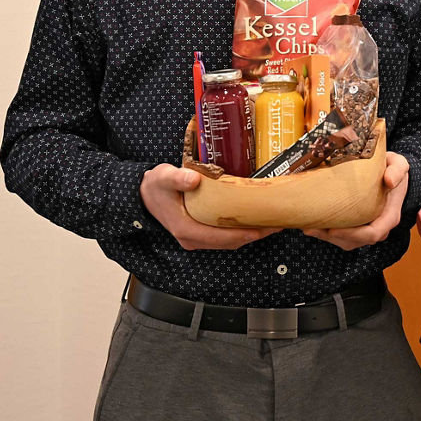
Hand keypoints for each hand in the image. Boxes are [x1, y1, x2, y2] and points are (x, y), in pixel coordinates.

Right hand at [140, 163, 279, 249]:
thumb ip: (178, 178)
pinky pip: (224, 236)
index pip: (221, 237)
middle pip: (230, 242)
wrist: (144, 195)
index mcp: (186, 230)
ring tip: (271, 223)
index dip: (244, 234)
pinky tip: (253, 221)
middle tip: (276, 224)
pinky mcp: (200, 233)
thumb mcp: (164, 177)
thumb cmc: (156, 187)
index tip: (263, 229)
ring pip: (229, 241)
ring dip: (250, 234)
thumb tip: (194, 179)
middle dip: (255, 235)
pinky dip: (240, 231)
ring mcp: (196, 238)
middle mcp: (192, 239)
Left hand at [303, 151, 409, 249]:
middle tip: (311, 227)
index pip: (373, 233)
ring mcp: (368, 228)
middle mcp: (379, 226)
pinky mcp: (358, 226)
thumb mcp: (399, 164)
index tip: (334, 229)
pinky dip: (327, 233)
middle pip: (355, 241)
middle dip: (332, 237)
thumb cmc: (393, 170)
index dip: (353, 234)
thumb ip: (397, 170)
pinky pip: (343, 236)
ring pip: (346, 241)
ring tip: (308, 227)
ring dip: (326, 237)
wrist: (392, 174)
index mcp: (389, 216)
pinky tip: (313, 225)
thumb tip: (389, 181)